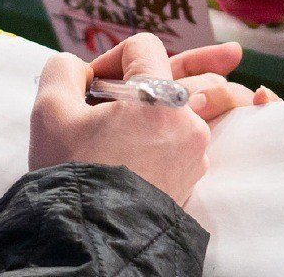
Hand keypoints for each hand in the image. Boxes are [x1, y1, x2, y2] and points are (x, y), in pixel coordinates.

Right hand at [27, 34, 276, 203]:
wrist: (92, 235)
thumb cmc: (73, 171)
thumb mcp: (49, 111)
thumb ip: (62, 70)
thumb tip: (79, 69)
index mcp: (157, 99)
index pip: (145, 48)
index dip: (113, 56)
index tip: (92, 81)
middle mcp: (187, 123)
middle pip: (189, 77)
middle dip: (184, 65)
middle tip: (233, 53)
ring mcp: (194, 153)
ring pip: (188, 112)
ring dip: (165, 108)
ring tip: (153, 111)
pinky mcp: (191, 178)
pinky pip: (185, 143)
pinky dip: (169, 136)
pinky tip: (147, 144)